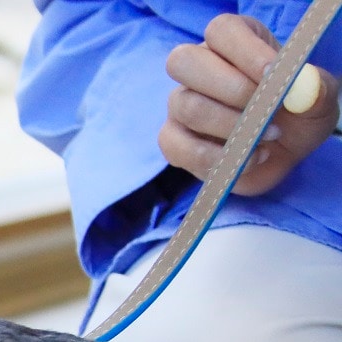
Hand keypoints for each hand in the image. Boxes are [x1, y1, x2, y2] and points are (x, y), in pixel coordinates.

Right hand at [161, 13, 337, 195]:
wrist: (285, 150)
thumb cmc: (297, 113)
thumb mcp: (318, 98)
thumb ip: (316, 88)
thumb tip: (300, 87)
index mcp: (234, 42)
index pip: (222, 31)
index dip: (245, 52)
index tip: (273, 76)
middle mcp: (199, 68)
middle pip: (184, 61)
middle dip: (229, 88)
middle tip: (265, 109)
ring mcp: (180, 104)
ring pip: (186, 107)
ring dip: (232, 127)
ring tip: (269, 136)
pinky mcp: (174, 140)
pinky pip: (178, 146)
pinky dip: (217, 158)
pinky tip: (250, 158)